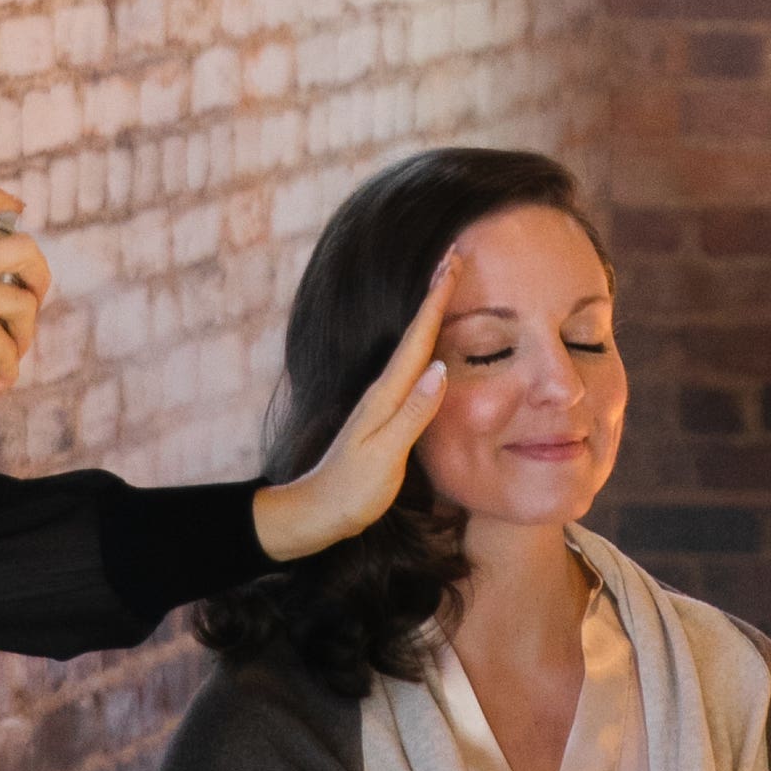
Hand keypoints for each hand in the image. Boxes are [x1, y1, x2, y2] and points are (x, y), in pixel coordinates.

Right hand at [0, 185, 48, 412]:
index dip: (0, 201)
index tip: (16, 212)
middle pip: (22, 249)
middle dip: (38, 272)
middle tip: (33, 293)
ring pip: (24, 304)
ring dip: (25, 332)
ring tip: (13, 349)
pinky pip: (8, 349)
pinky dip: (9, 369)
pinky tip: (0, 380)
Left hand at [250, 255, 454, 561]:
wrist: (315, 514)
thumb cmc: (351, 491)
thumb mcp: (385, 455)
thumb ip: (413, 414)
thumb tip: (440, 371)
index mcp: (386, 395)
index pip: (419, 340)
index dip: (437, 301)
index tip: (453, 262)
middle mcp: (383, 391)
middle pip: (416, 333)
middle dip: (436, 294)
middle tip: (455, 257)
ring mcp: (381, 402)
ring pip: (414, 347)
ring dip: (430, 314)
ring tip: (445, 286)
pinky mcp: (383, 416)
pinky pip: (411, 369)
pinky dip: (424, 346)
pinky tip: (429, 346)